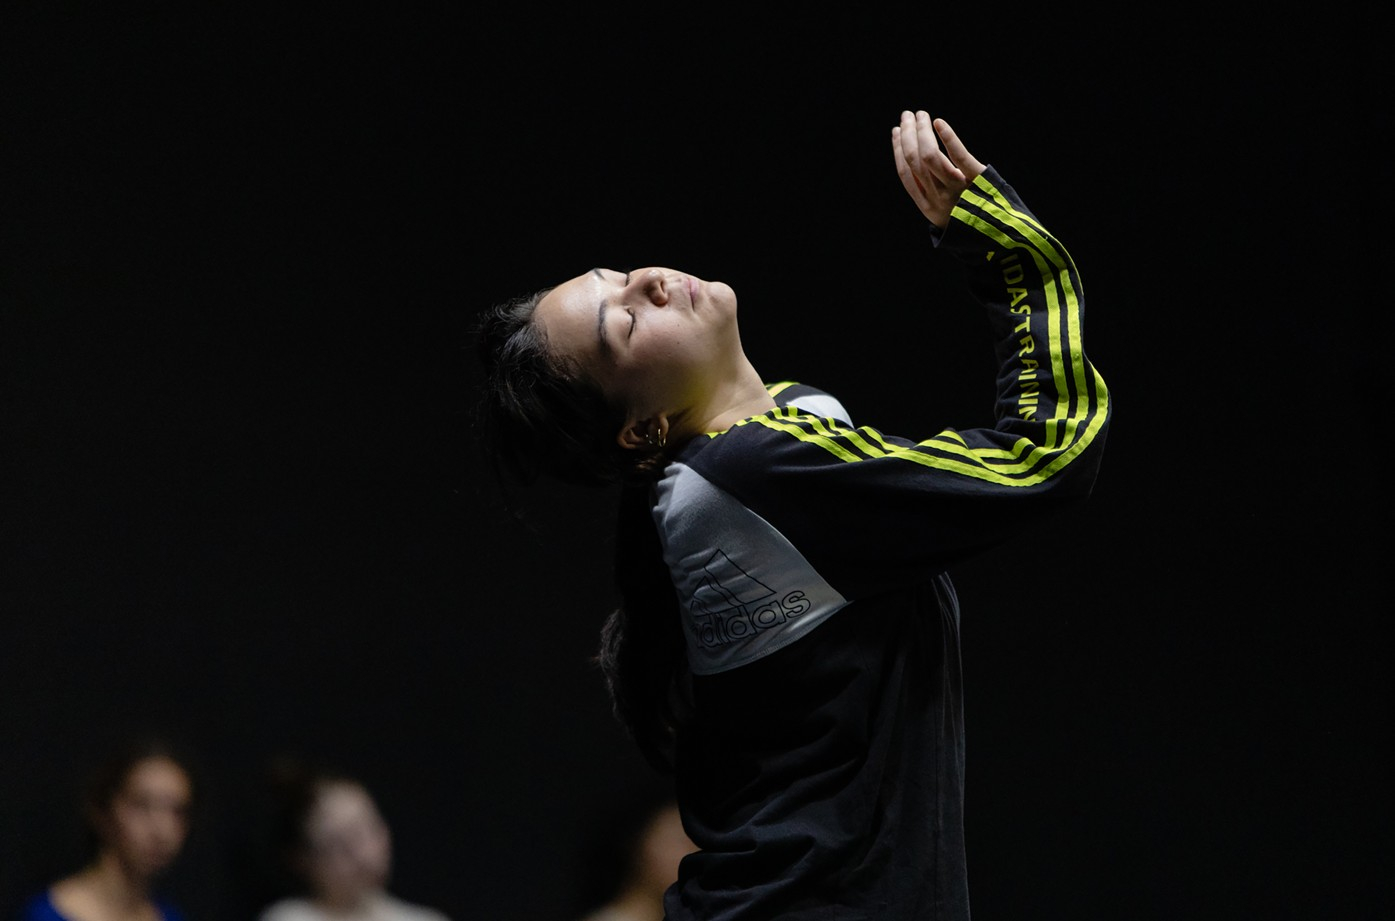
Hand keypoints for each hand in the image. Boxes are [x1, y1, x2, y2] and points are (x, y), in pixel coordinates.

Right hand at [892, 110, 985, 227]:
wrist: (999, 235)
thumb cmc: (972, 218)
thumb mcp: (946, 211)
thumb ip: (933, 191)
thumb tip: (919, 161)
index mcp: (926, 207)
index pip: (905, 174)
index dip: (898, 150)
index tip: (897, 131)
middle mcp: (937, 199)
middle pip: (914, 161)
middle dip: (908, 135)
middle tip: (907, 115)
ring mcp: (956, 189)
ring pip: (931, 157)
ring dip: (922, 132)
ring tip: (921, 115)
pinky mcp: (976, 179)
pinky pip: (959, 156)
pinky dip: (947, 137)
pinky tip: (938, 122)